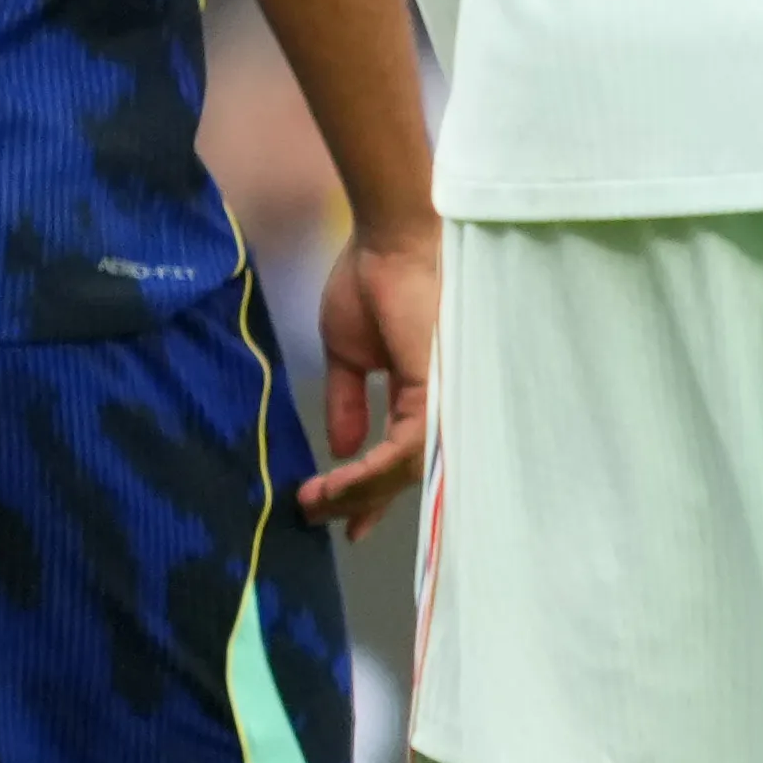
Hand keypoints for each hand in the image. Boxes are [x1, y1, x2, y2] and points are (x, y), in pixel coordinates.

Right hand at [299, 216, 440, 518]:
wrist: (389, 239)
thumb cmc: (374, 280)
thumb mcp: (351, 354)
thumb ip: (349, 403)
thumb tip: (341, 448)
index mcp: (426, 393)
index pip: (405, 455)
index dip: (374, 491)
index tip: (345, 521)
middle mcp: (445, 404)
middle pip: (409, 472)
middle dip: (364, 504)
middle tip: (325, 522)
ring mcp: (447, 402)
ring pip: (405, 472)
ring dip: (356, 494)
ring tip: (315, 504)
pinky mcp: (439, 396)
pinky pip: (404, 454)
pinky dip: (366, 476)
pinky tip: (335, 489)